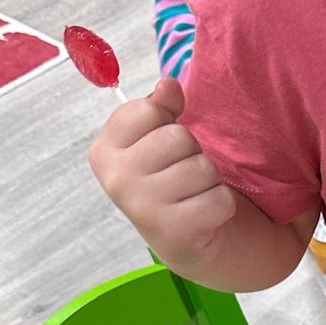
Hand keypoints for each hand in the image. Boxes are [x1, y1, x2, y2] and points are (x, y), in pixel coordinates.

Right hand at [88, 76, 236, 261]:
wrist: (187, 240)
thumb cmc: (170, 180)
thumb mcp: (156, 138)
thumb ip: (159, 106)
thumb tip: (168, 85)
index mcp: (104, 151)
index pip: (147, 110)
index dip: (167, 121)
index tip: (162, 143)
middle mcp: (117, 180)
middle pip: (177, 137)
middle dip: (192, 151)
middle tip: (183, 173)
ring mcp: (143, 209)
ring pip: (202, 167)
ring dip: (209, 179)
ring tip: (194, 193)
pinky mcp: (176, 233)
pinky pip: (220, 198)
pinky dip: (222, 204)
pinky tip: (204, 214)